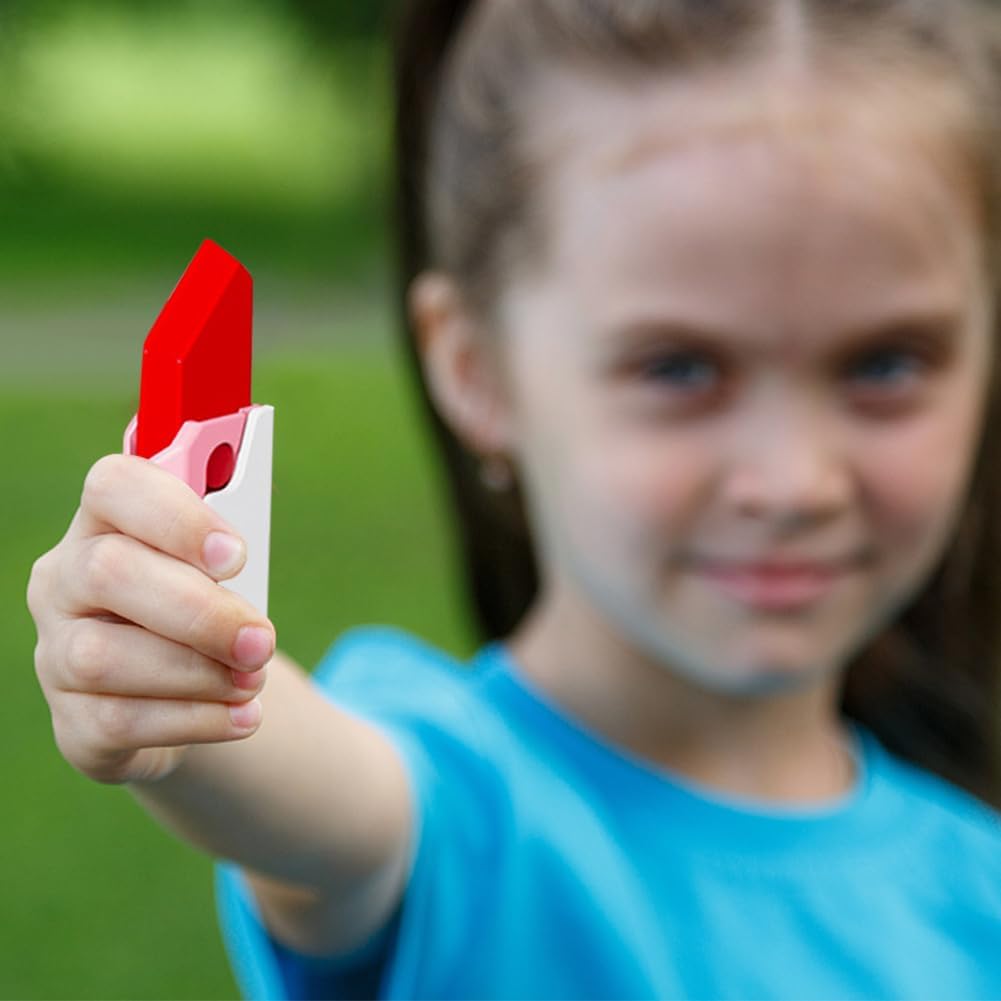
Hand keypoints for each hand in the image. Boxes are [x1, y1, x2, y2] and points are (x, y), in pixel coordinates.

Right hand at [27, 454, 274, 784]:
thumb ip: (224, 528)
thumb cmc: (202, 606)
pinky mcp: (72, 723)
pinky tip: (242, 717)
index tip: (236, 555)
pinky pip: (119, 722)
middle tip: (262, 639)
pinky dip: (195, 720)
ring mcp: (56, 655)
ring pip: (104, 657)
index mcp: (104, 523)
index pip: (113, 486)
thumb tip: (234, 498)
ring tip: (253, 679)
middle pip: (107, 573)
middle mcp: (64, 582)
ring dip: (197, 673)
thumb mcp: (219, 564)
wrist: (186, 693)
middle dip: (199, 611)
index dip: (175, 516)